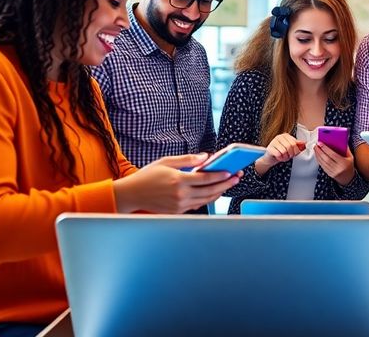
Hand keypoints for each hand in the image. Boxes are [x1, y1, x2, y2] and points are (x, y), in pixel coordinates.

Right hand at [113, 153, 241, 213]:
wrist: (131, 195)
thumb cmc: (147, 176)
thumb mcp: (166, 162)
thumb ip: (187, 160)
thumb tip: (205, 157)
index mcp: (178, 180)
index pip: (206, 178)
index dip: (220, 175)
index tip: (231, 172)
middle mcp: (180, 195)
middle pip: (210, 191)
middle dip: (225, 184)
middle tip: (236, 178)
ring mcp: (179, 205)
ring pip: (206, 200)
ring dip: (219, 192)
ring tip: (228, 185)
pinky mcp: (177, 211)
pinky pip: (197, 205)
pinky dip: (207, 199)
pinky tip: (213, 192)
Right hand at [256, 133, 305, 174]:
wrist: (271, 158)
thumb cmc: (281, 152)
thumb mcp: (291, 149)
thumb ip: (297, 145)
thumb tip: (304, 142)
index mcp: (285, 135)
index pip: (294, 143)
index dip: (296, 150)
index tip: (294, 154)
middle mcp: (279, 137)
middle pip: (290, 146)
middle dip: (291, 154)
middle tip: (289, 156)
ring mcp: (273, 142)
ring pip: (284, 150)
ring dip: (285, 157)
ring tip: (284, 157)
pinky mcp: (269, 148)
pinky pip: (278, 154)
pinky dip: (280, 158)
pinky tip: (279, 158)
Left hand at [315, 142, 355, 185]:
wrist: (348, 178)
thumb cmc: (349, 165)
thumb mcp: (350, 157)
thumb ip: (345, 149)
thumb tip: (339, 140)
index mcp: (343, 163)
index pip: (332, 155)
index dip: (325, 149)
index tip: (320, 143)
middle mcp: (337, 168)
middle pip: (326, 159)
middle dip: (319, 151)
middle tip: (316, 145)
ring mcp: (333, 172)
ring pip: (323, 163)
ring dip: (317, 155)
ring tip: (315, 149)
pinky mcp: (329, 174)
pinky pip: (322, 166)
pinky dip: (319, 160)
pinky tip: (317, 155)